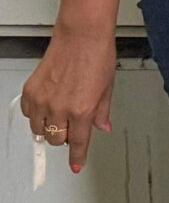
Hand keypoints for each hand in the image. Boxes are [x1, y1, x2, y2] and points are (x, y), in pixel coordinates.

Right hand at [21, 29, 115, 172]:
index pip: (78, 143)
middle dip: (65, 137)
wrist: (81, 36)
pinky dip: (35, 114)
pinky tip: (46, 105)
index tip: (75, 166)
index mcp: (82, 110)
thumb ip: (101, 111)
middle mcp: (60, 108)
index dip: (77, 157)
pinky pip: (27, 113)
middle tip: (72, 126)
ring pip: (39, 130)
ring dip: (49, 128)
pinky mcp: (30, 90)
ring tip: (58, 114)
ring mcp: (42, 100)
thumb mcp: (107, 88)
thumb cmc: (98, 56)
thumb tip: (102, 128)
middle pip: (56, 139)